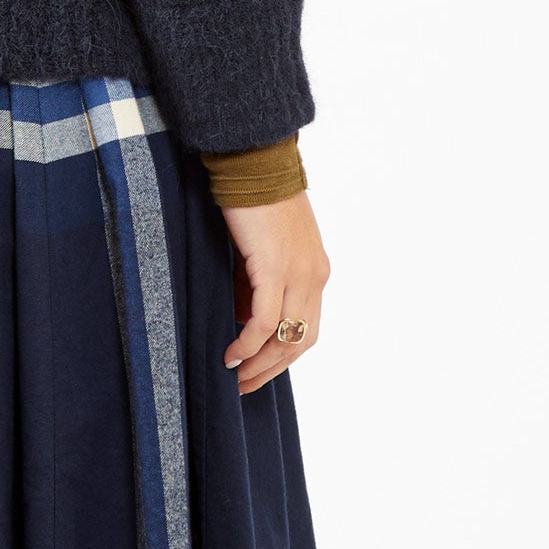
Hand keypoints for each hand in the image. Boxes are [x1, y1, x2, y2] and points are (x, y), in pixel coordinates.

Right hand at [220, 188, 329, 395]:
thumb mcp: (266, 248)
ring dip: (261, 365)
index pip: (308, 330)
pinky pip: (265, 321)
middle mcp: (315, 276)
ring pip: (286, 338)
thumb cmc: (255, 199)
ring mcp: (299, 274)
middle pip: (301, 342)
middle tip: (245, 386)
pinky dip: (248, 344)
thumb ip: (263, 282)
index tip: (258, 371)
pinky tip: (231, 354)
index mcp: (316, 271)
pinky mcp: (276, 268)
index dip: (283, 357)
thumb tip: (246, 318)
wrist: (255, 162)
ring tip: (236, 377)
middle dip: (272, 370)